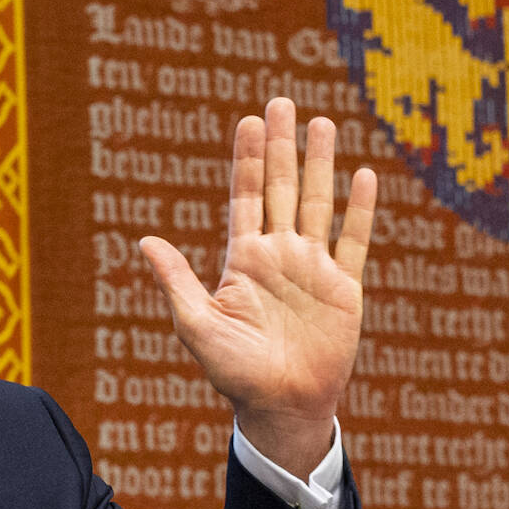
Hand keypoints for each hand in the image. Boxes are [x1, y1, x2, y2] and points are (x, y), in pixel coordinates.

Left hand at [138, 98, 377, 474]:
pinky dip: (360, 209)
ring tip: (322, 122)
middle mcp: (279, 256)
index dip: (246, 160)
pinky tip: (364, 175)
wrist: (281, 407)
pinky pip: (353, 241)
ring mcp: (313, 268)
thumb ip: (177, 282)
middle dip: (281, 146)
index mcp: (243, 261)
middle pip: (280, 188)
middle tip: (281, 101)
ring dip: (320, 164)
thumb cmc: (233, 373)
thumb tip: (144, 241)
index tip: (248, 121)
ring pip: (317, 203)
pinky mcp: (344, 288)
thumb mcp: (197, 326)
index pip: (244, 197)